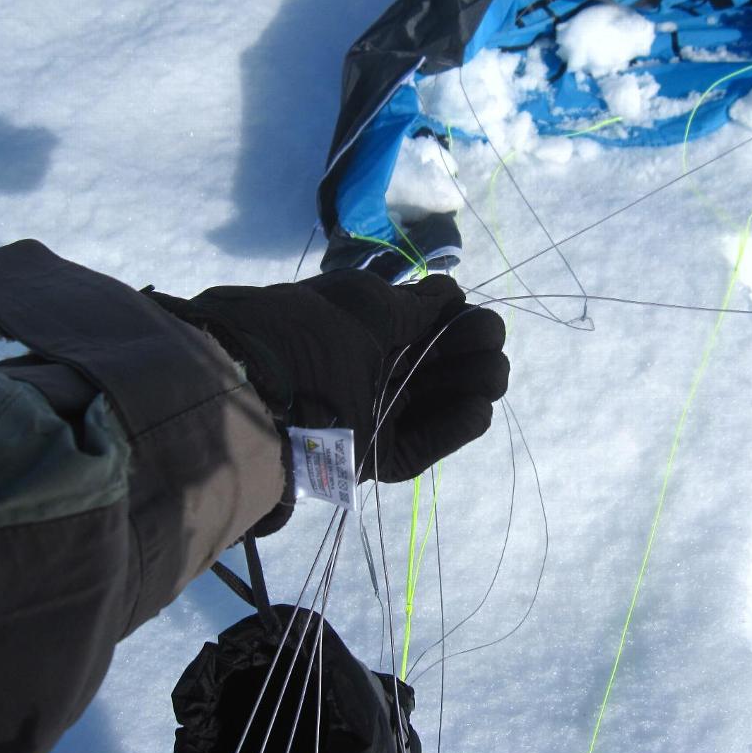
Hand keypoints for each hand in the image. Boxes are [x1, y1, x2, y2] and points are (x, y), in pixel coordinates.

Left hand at [146, 270, 508, 482]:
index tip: (463, 312)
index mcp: (368, 327)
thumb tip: (454, 296)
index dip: (456, 316)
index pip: (431, 322)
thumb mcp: (369, 304)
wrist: (262, 393)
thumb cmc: (316, 336)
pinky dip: (459, 422)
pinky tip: (478, 405)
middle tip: (484, 344)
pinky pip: (432, 439)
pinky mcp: (385, 456)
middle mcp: (376, 369)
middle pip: (444, 358)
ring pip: (444, 397)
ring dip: (475, 380)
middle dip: (474, 346)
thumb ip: (421, 303)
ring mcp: (382, 414)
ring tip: (489, 376)